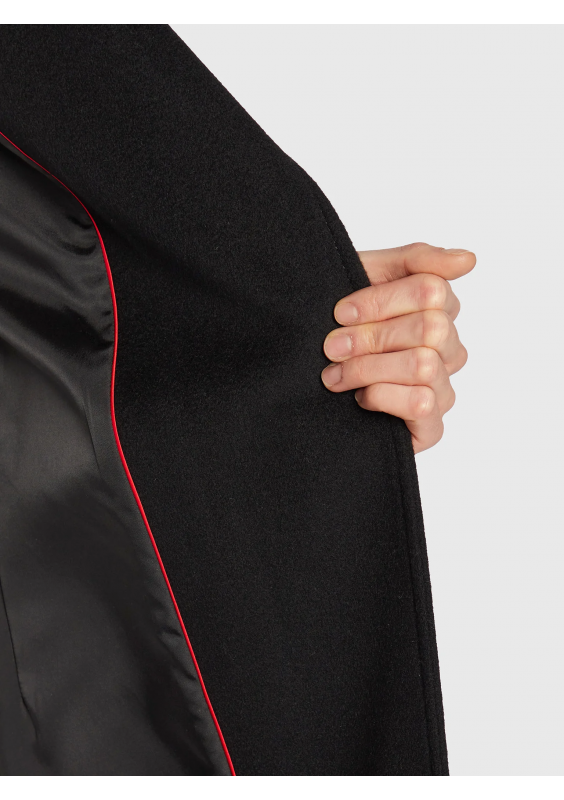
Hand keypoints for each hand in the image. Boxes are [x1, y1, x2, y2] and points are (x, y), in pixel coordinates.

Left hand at [321, 242, 474, 453]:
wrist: (299, 369)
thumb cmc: (336, 324)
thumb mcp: (367, 276)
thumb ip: (417, 260)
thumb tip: (469, 259)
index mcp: (439, 310)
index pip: (432, 290)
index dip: (379, 301)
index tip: (340, 313)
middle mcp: (448, 349)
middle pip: (431, 329)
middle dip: (372, 336)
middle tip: (333, 347)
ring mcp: (443, 388)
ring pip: (425, 366)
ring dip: (370, 368)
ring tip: (336, 374)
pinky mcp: (431, 427)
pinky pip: (422, 404)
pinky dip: (383, 397)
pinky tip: (359, 397)